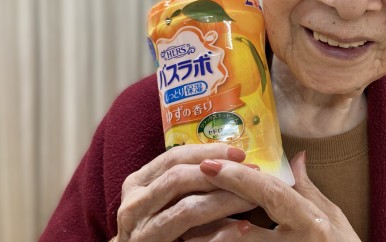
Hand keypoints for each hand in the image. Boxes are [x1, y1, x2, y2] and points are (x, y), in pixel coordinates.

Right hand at [113, 144, 257, 241]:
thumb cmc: (161, 225)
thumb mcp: (165, 197)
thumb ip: (188, 180)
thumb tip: (232, 160)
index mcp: (137, 183)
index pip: (174, 157)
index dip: (208, 152)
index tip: (239, 154)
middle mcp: (133, 206)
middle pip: (179, 179)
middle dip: (219, 174)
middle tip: (252, 173)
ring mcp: (142, 233)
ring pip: (187, 209)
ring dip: (224, 201)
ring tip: (252, 198)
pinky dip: (222, 234)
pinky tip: (243, 227)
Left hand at [190, 151, 360, 240]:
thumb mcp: (332, 218)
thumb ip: (308, 189)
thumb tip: (295, 158)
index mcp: (309, 221)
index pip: (269, 193)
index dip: (238, 177)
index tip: (211, 164)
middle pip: (242, 225)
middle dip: (211, 210)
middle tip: (183, 198)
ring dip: (208, 240)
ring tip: (183, 229)